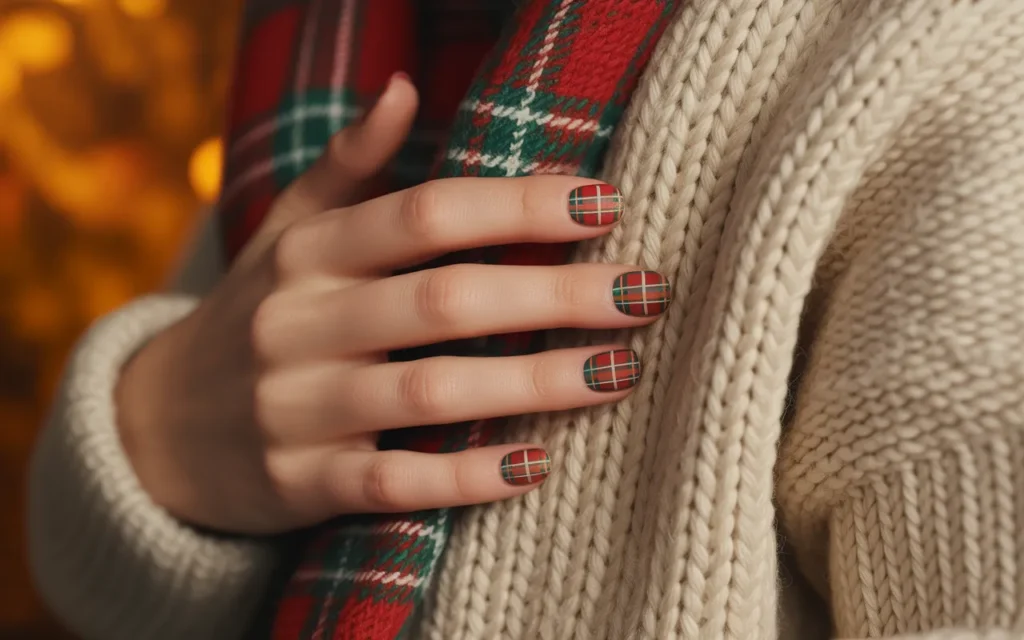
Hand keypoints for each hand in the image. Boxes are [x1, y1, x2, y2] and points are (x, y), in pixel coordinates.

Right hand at [115, 75, 669, 533]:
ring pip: (431, 392)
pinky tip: (539, 465)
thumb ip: (348, 166)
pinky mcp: (301, 484)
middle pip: (445, 300)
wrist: (156, 429)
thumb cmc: (251, 316)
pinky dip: (469, 477)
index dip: (517, 205)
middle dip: (555, 295)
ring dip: (534, 384)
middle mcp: (299, 323)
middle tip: (644, 293)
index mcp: (307, 252)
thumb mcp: (285, 233)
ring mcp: (296, 408)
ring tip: (618, 371)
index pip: (425, 213)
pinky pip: (396, 482)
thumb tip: (406, 88)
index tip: (605, 203)